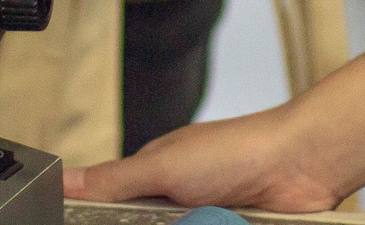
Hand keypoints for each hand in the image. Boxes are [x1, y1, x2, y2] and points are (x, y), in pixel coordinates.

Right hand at [66, 54, 364, 209]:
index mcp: (152, 179)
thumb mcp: (163, 165)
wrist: (301, 166)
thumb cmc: (236, 148)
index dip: (106, 222)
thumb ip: (112, 179)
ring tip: (210, 217)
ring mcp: (205, 222)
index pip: (111, 213)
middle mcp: (177, 204)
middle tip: (178, 218)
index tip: (113, 224)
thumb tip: (63, 181)